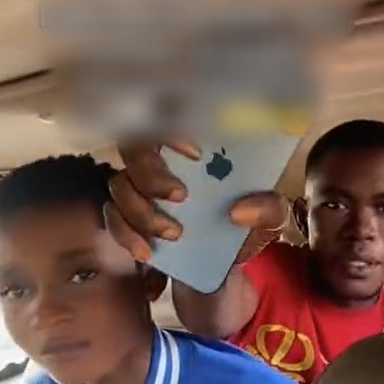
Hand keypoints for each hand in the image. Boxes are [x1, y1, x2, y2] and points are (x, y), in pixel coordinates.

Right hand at [106, 139, 289, 267]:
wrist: (228, 270)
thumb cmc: (246, 228)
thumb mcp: (270, 218)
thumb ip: (269, 209)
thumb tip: (239, 212)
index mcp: (199, 145)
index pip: (170, 112)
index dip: (172, 126)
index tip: (195, 152)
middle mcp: (163, 159)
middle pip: (135, 146)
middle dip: (150, 172)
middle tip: (180, 196)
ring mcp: (141, 189)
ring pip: (120, 183)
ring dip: (140, 210)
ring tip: (175, 234)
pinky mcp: (128, 220)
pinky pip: (113, 220)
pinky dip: (126, 236)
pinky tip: (147, 254)